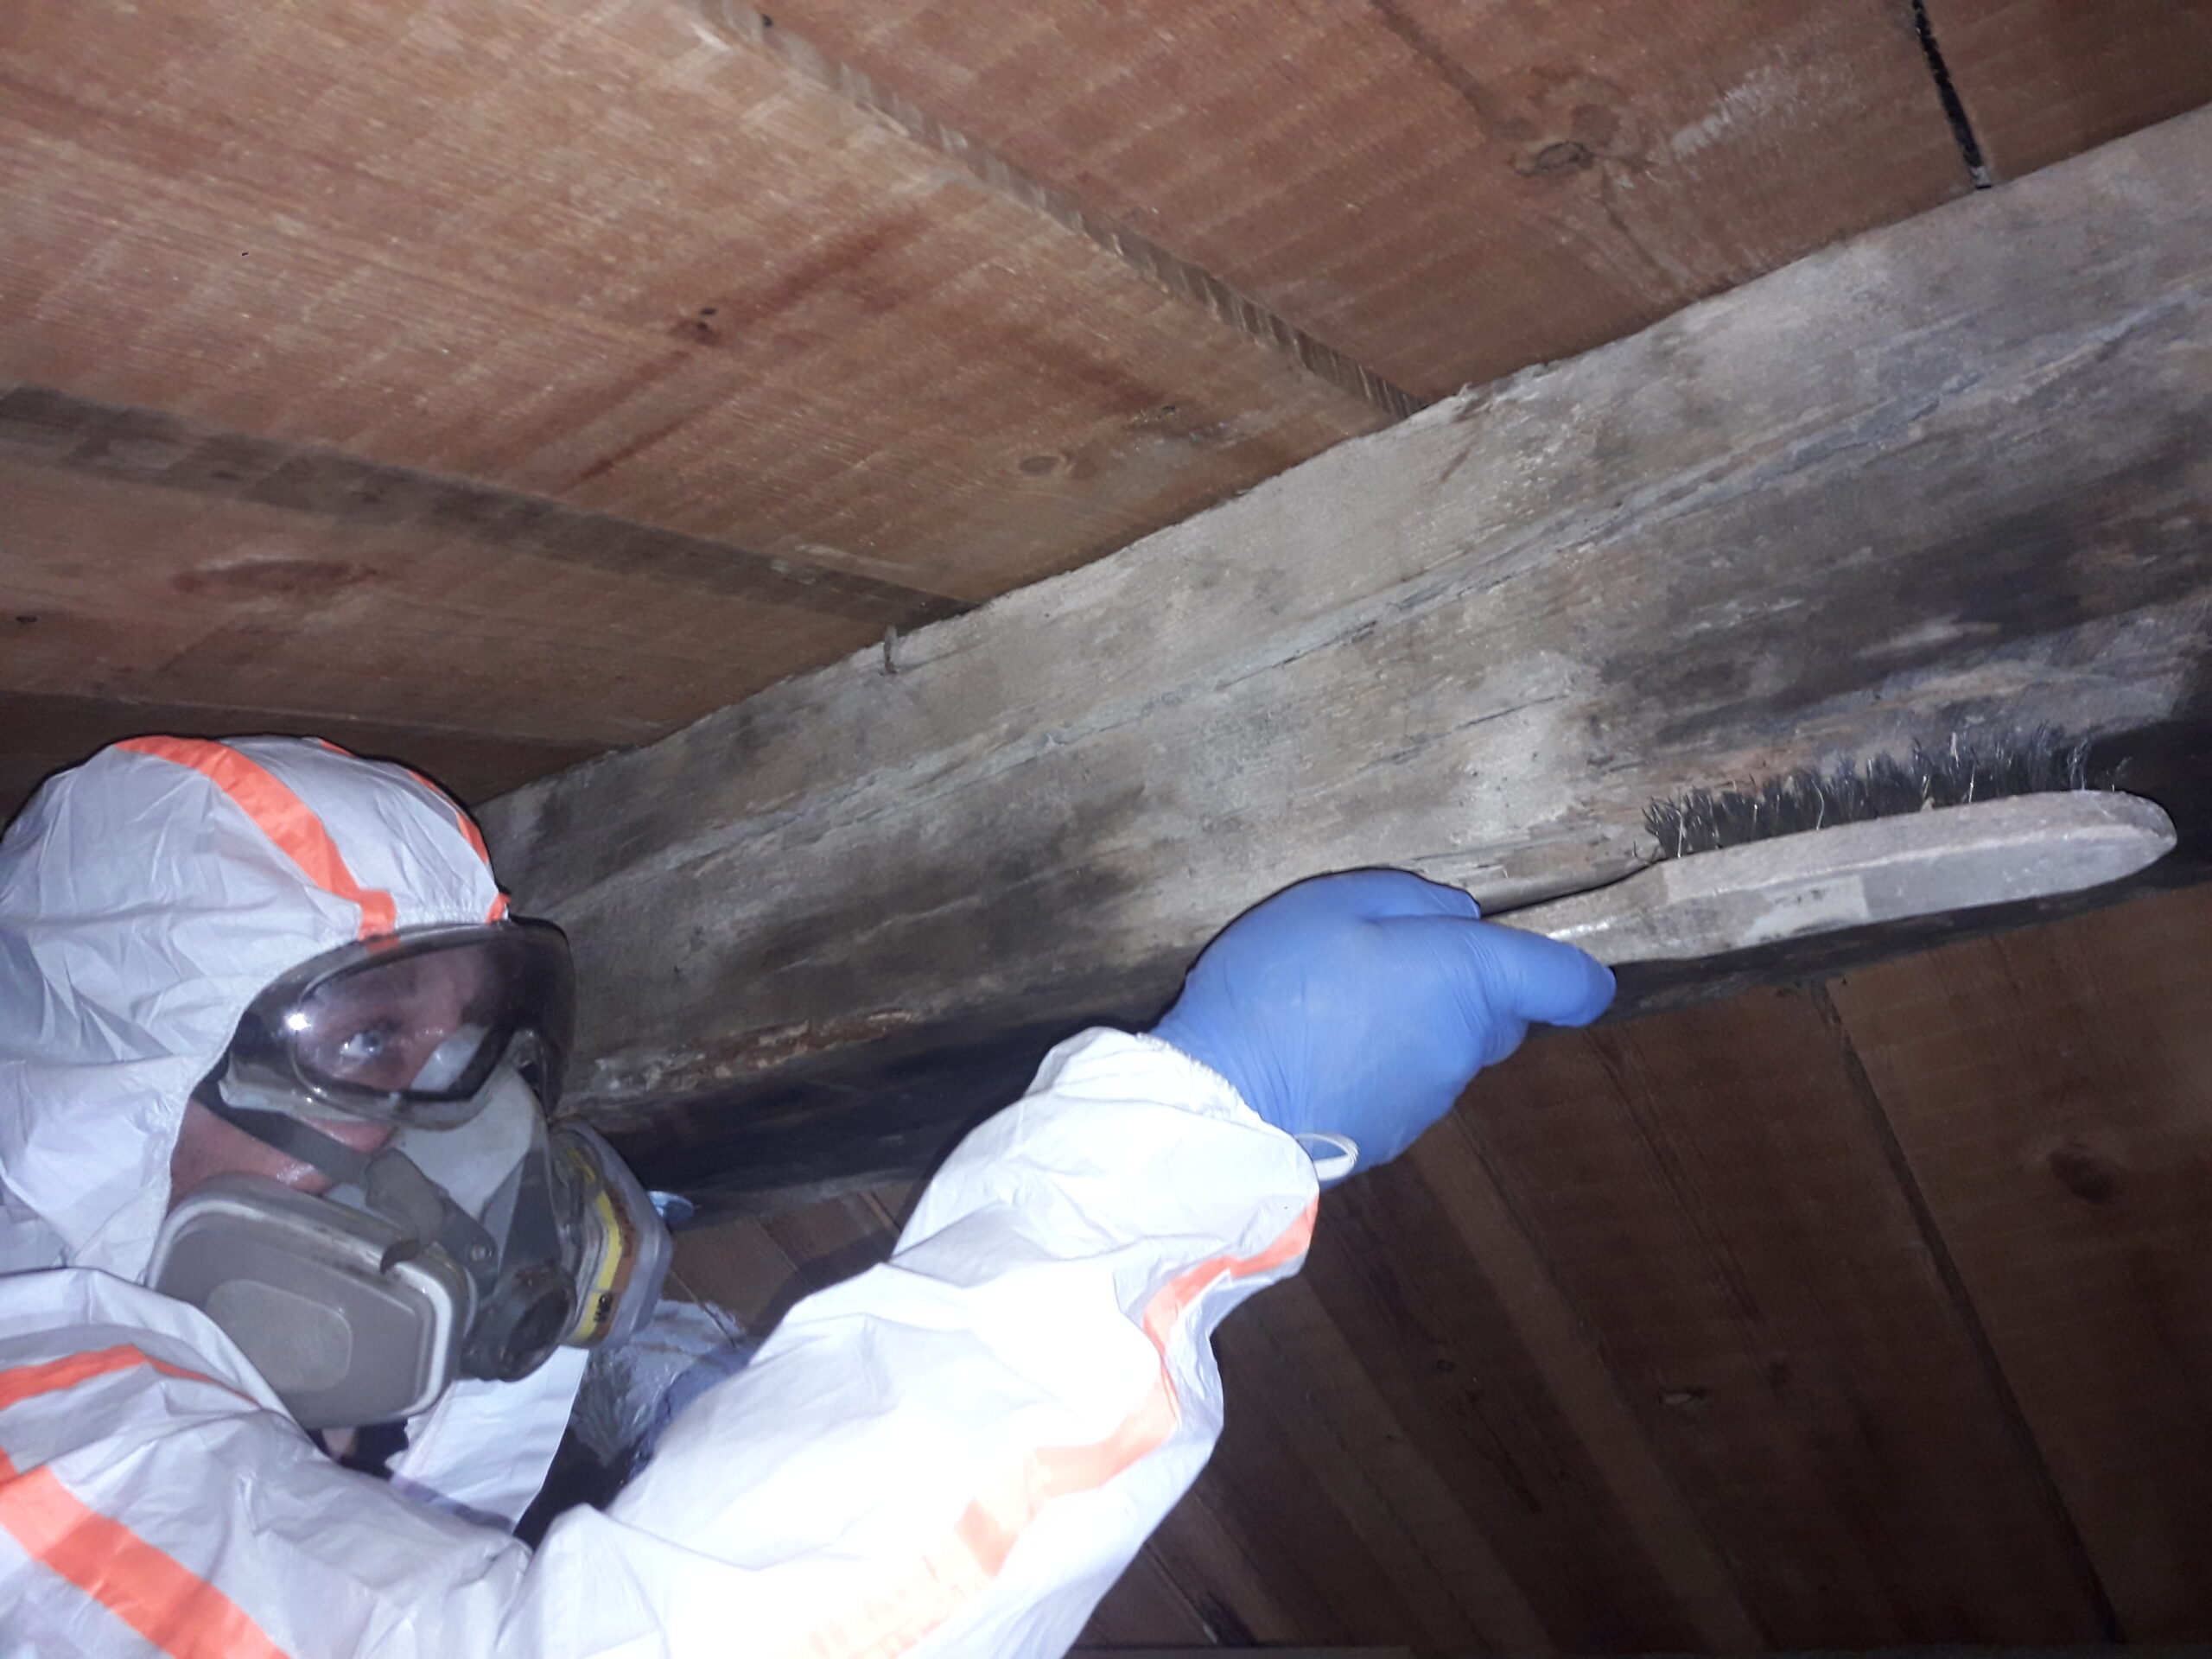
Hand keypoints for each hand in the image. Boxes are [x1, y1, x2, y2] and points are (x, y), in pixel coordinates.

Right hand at [1150, 870, 1613, 1175]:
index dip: (1580, 974)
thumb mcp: (1335, 902)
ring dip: (1415, 1023)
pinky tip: (1321, 1048)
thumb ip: (1413, 899)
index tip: (1574, 969)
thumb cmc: (1279, 988)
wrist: (1225, 1103)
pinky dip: (1380, 1062)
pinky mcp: (1393, 1135)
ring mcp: (1431, 1098)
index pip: (1567, 983)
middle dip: (1465, 984)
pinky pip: (1405, 1083)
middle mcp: (1465, 1047)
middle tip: (1390, 958)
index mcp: (1467, 980)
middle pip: (1499, 1013)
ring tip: (1338, 1002)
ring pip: (1448, 1048)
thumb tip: (1459, 920)